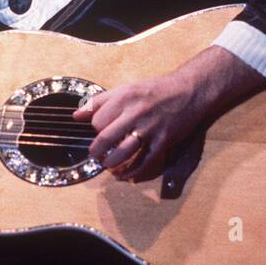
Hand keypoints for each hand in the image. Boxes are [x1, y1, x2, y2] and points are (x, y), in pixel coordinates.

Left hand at [74, 73, 205, 182]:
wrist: (189, 91)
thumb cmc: (154, 90)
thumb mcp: (126, 89)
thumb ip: (99, 102)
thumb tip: (76, 115)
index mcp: (124, 98)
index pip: (97, 121)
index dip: (95, 129)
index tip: (100, 130)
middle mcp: (136, 113)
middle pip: (106, 138)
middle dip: (96, 151)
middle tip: (95, 154)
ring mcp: (150, 129)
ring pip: (122, 153)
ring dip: (111, 163)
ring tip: (107, 164)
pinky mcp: (163, 141)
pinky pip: (144, 162)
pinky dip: (132, 172)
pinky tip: (124, 176)